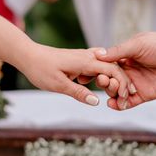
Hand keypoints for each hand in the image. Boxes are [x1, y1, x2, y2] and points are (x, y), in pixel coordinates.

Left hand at [18, 44, 133, 105]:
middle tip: (127, 98)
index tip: (124, 99)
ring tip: (118, 93)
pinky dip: (105, 74)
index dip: (122, 85)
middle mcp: (88, 56)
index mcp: (85, 62)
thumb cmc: (41, 69)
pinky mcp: (79, 59)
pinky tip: (104, 84)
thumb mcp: (58, 85)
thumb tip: (97, 102)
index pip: (113, 71)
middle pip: (114, 67)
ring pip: (107, 65)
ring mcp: (84, 56)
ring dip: (114, 78)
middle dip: (123, 82)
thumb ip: (78, 93)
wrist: (28, 54)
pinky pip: (98, 65)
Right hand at [95, 31, 155, 109]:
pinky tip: (114, 104)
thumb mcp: (138, 45)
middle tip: (103, 81)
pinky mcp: (145, 94)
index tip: (88, 74)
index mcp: (125, 56)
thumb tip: (97, 55)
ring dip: (111, 93)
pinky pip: (128, 102)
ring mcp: (136, 83)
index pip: (105, 65)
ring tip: (111, 92)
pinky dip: (119, 105)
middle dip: (104, 82)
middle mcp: (128, 70)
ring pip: (116, 92)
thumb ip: (119, 52)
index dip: (96, 70)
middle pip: (109, 80)